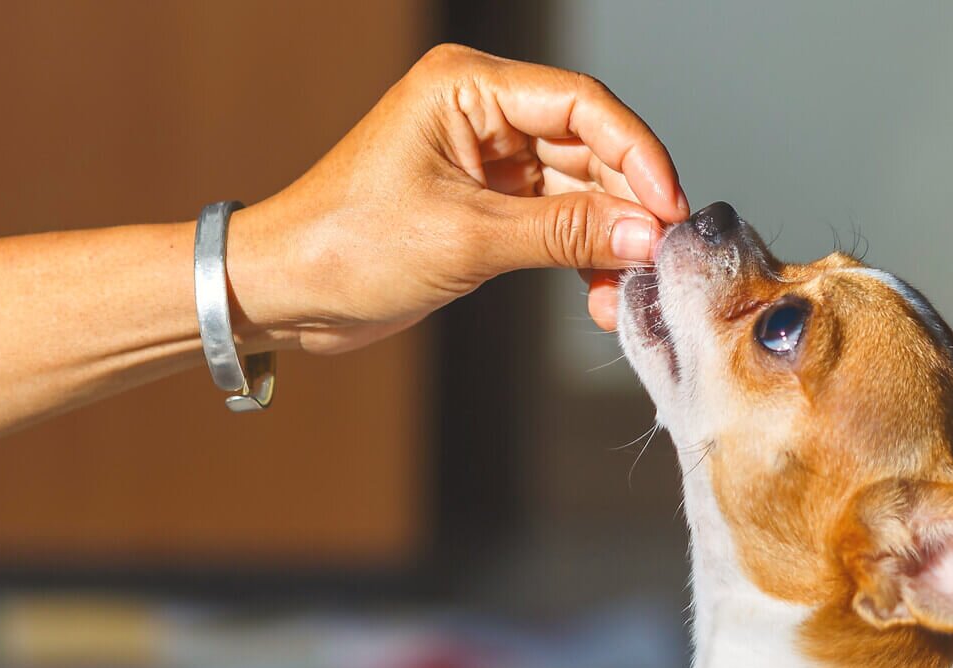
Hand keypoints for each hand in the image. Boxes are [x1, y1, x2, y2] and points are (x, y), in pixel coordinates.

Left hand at [224, 44, 687, 353]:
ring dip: (608, 241)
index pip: (582, 105)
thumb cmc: (345, 247)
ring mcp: (487, 159)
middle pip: (591, 147)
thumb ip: (563, 233)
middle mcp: (482, 111)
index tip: (670, 209)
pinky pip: (557, 222)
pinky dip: (581, 257)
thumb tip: (646, 233)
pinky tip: (600, 295)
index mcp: (466, 87)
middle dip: (628, 206)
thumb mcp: (467, 239)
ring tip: (627, 290)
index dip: (637, 155)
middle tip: (659, 259)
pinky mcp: (487, 204)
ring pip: (581, 190)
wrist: (283, 293)